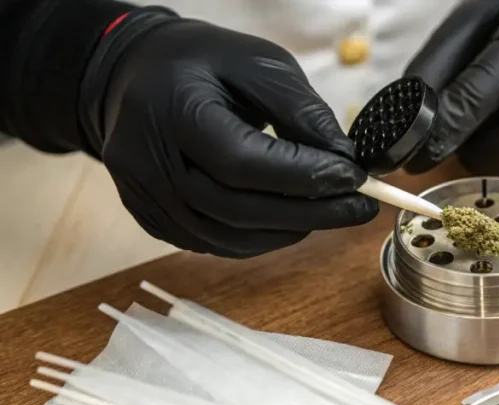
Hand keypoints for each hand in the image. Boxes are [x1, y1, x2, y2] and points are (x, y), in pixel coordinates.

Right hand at [79, 8, 376, 257]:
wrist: (136, 74)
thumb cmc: (201, 64)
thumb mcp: (258, 63)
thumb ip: (300, 110)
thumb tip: (343, 158)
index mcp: (172, 109)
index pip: (240, 161)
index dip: (302, 176)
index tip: (353, 178)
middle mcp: (147, 160)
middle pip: (235, 208)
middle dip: (308, 213)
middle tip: (359, 207)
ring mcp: (144, 195)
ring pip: (226, 237)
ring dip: (289, 231)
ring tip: (333, 213)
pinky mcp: (152, 217)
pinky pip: (214, 243)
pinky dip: (261, 238)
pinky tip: (293, 221)